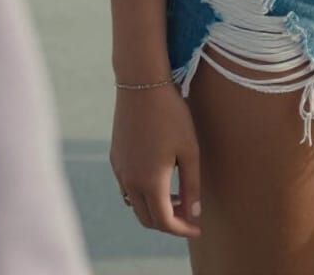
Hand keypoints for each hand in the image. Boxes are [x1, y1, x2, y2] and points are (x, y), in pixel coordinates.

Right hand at [111, 84, 202, 238]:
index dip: (182, 229)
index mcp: (149, 183)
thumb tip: (193, 214)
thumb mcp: (189, 150)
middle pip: (147, 218)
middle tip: (188, 213)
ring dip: (154, 207)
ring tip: (177, 195)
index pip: (165, 221)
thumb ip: (192, 185)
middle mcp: (130, 182)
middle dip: (169, 222)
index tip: (198, 228)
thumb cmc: (171, 115)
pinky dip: (143, 193)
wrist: (141, 84)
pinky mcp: (115, 158)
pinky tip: (159, 177)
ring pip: (135, 204)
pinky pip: (127, 187)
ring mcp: (119, 170)